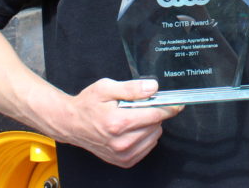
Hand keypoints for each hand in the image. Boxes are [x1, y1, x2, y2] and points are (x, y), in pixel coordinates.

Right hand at [39, 78, 182, 167]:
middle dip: (153, 113)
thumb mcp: (106, 87)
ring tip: (132, 118)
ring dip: (149, 126)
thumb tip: (153, 88)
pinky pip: (147, 147)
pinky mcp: (123, 161)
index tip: (177, 104)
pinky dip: (145, 137)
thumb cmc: (87, 105)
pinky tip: (132, 129)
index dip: (168, 107)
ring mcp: (122, 154)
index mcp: (118, 123)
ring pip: (154, 137)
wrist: (71, 124)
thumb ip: (131, 88)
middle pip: (156, 126)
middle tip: (138, 106)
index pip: (155, 115)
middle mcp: (121, 142)